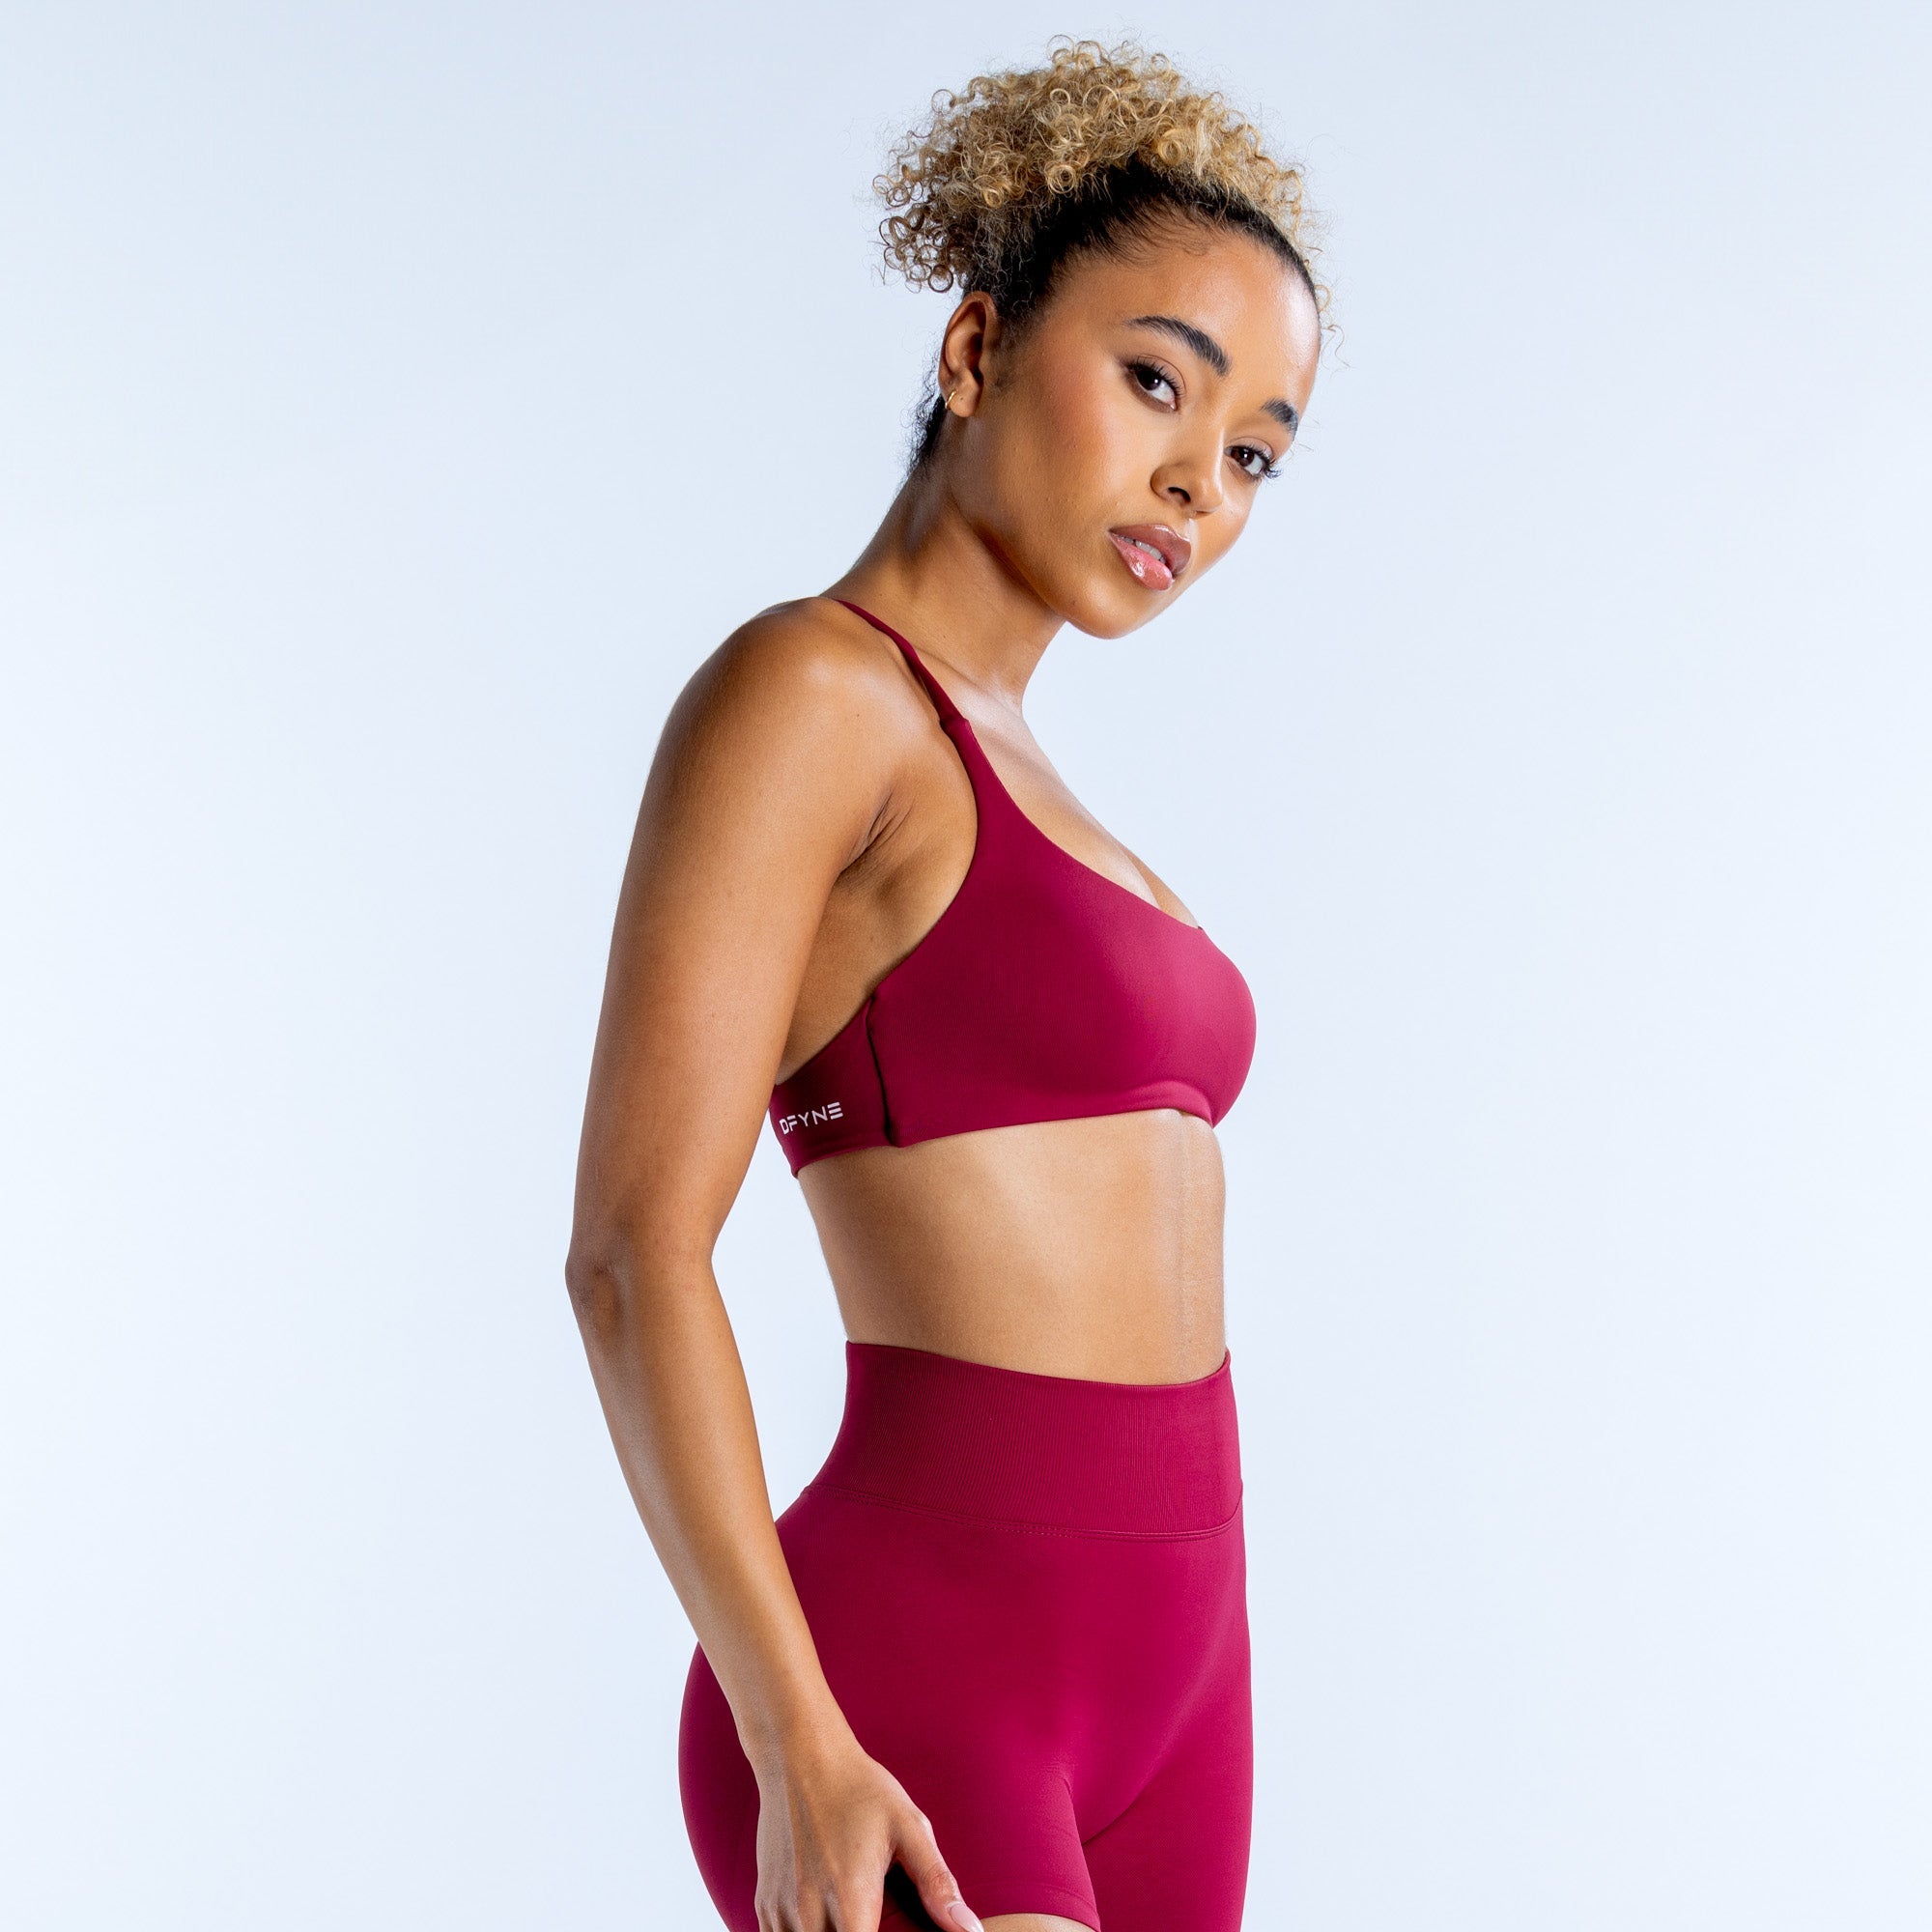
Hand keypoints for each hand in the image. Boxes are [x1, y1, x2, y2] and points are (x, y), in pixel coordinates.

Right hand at [752, 1729, 982, 1931]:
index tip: (892, 1929)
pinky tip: (825, 1915)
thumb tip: (968, 1929)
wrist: (801, 1755)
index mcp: (850, 1897)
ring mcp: (781, 1909)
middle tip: (875, 1915)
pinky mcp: (765, 1902)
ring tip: (849, 1914)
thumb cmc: (859, 1789)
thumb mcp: (908, 1825)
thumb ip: (936, 1882)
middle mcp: (809, 1911)